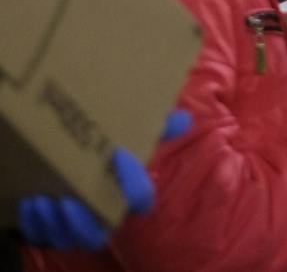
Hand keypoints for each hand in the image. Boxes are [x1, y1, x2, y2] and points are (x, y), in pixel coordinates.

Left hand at [14, 108, 187, 250]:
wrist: (81, 164)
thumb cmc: (113, 153)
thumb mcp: (135, 138)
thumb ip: (158, 129)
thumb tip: (184, 118)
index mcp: (126, 198)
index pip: (139, 201)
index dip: (133, 184)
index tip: (120, 155)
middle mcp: (101, 219)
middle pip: (96, 235)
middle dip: (82, 223)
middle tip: (67, 201)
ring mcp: (72, 227)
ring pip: (65, 238)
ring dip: (53, 223)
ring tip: (42, 200)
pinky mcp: (47, 227)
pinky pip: (40, 234)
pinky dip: (34, 222)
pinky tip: (31, 201)